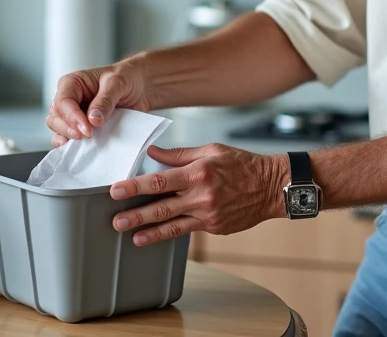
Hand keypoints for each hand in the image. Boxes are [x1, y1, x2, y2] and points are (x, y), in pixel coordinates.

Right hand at [45, 63, 151, 144]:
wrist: (139, 86)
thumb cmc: (125, 78)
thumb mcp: (117, 83)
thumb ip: (105, 100)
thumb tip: (93, 120)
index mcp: (72, 83)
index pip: (64, 102)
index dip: (72, 117)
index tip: (88, 130)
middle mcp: (69, 98)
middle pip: (56, 117)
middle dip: (68, 129)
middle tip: (87, 136)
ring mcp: (74, 114)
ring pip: (59, 128)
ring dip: (68, 137)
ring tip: (83, 143)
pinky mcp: (81, 126)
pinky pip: (69, 137)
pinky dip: (71, 144)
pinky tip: (77, 149)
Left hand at [110, 144, 288, 246]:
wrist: (271, 187)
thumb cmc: (241, 165)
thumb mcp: (211, 151)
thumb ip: (180, 154)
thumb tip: (153, 153)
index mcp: (198, 172)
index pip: (160, 180)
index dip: (136, 186)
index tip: (116, 190)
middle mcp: (201, 195)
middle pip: (162, 207)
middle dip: (136, 214)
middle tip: (115, 220)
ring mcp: (208, 214)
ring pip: (172, 225)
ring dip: (149, 231)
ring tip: (130, 235)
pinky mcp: (214, 227)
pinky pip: (187, 230)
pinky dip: (169, 233)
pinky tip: (154, 236)